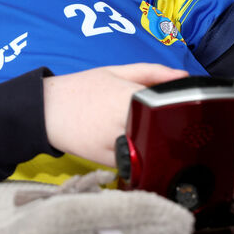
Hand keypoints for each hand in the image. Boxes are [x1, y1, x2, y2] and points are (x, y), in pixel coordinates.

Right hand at [43, 63, 187, 167]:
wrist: (45, 110)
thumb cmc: (80, 88)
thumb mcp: (116, 71)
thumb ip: (152, 72)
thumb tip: (184, 77)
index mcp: (129, 97)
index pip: (170, 106)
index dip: (182, 108)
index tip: (188, 109)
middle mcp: (125, 122)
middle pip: (165, 131)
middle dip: (172, 128)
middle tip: (176, 124)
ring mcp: (117, 145)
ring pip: (153, 151)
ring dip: (158, 145)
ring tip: (155, 135)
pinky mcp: (110, 162)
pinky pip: (137, 163)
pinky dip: (141, 157)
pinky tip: (136, 146)